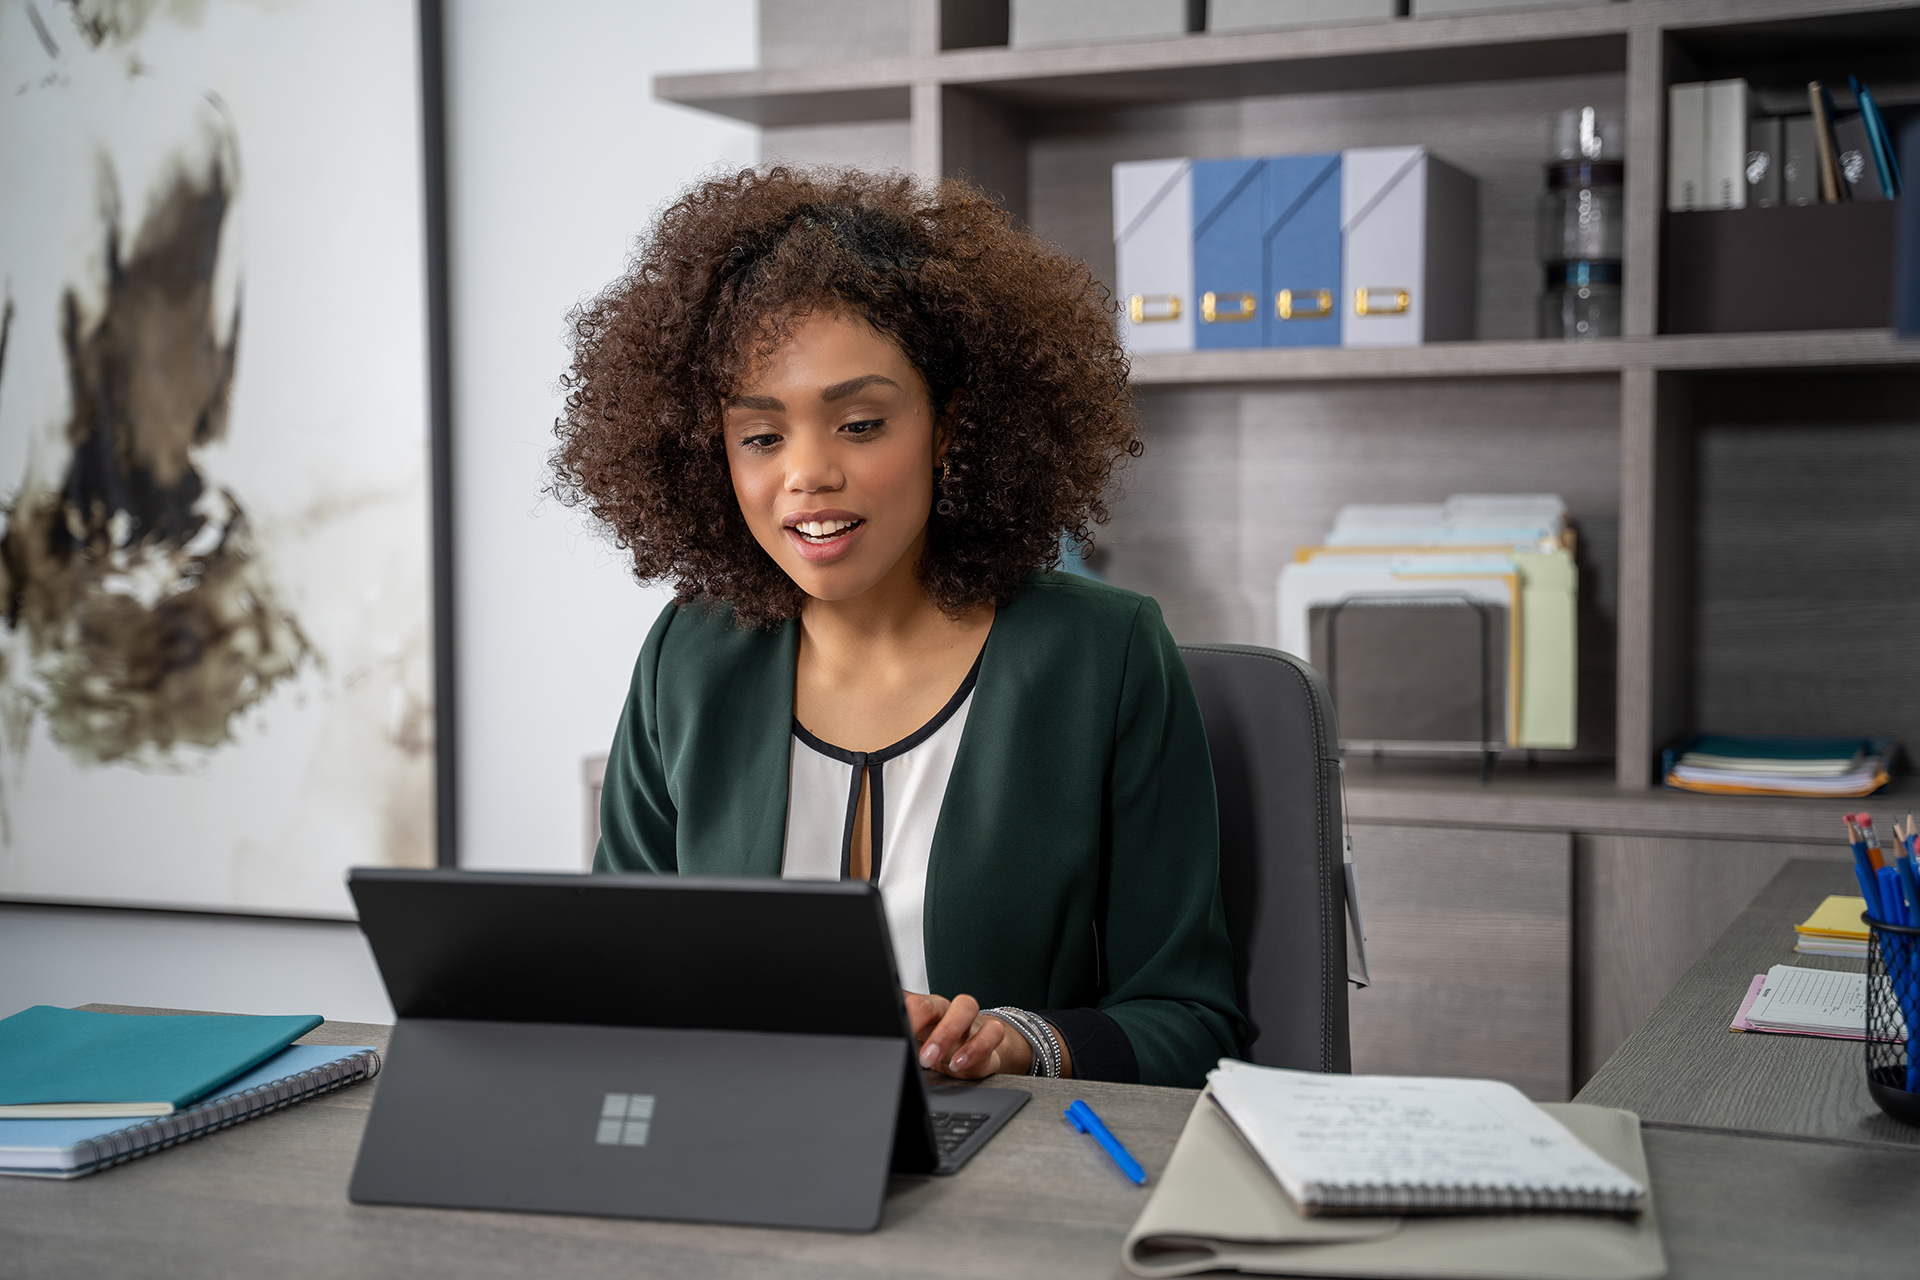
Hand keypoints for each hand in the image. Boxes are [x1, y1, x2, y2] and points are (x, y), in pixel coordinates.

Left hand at [904, 992, 1028, 1078]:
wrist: (975, 1052)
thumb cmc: (937, 1045)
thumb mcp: (916, 1044)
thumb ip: (899, 1038)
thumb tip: (864, 1044)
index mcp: (923, 1008)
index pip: (908, 1000)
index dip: (900, 1013)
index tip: (892, 1031)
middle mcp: (944, 1009)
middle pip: (934, 1001)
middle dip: (921, 1024)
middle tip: (913, 1052)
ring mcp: (968, 1019)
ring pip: (966, 1007)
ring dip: (949, 1033)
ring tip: (934, 1060)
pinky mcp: (989, 1034)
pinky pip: (991, 1032)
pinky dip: (978, 1047)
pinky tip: (961, 1064)